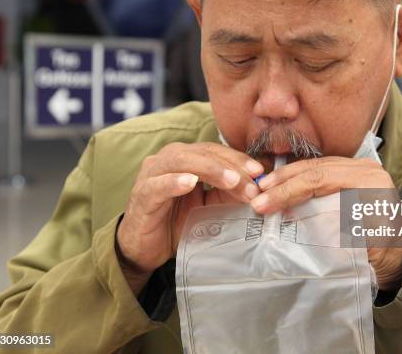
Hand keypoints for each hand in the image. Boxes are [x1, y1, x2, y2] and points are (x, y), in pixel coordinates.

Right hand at [116, 142, 263, 294]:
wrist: (146, 250)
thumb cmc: (177, 223)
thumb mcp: (210, 206)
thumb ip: (229, 193)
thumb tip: (259, 187)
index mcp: (185, 158)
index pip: (215, 151)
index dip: (238, 158)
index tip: (260, 172)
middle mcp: (167, 160)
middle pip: (202, 152)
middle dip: (230, 166)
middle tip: (252, 183)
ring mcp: (152, 176)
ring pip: (181, 161)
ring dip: (209, 169)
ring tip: (231, 180)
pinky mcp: (142, 196)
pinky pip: (158, 185)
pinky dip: (174, 182)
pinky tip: (190, 183)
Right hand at [251, 157, 401, 291]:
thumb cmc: (383, 255)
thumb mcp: (361, 244)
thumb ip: (332, 228)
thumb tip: (293, 218)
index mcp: (370, 182)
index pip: (321, 179)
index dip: (288, 191)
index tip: (264, 204)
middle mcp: (365, 169)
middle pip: (314, 168)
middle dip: (282, 181)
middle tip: (256, 195)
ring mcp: (358, 169)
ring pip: (314, 166)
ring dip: (286, 177)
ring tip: (262, 189)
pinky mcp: (351, 175)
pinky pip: (319, 171)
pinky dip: (297, 178)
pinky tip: (279, 186)